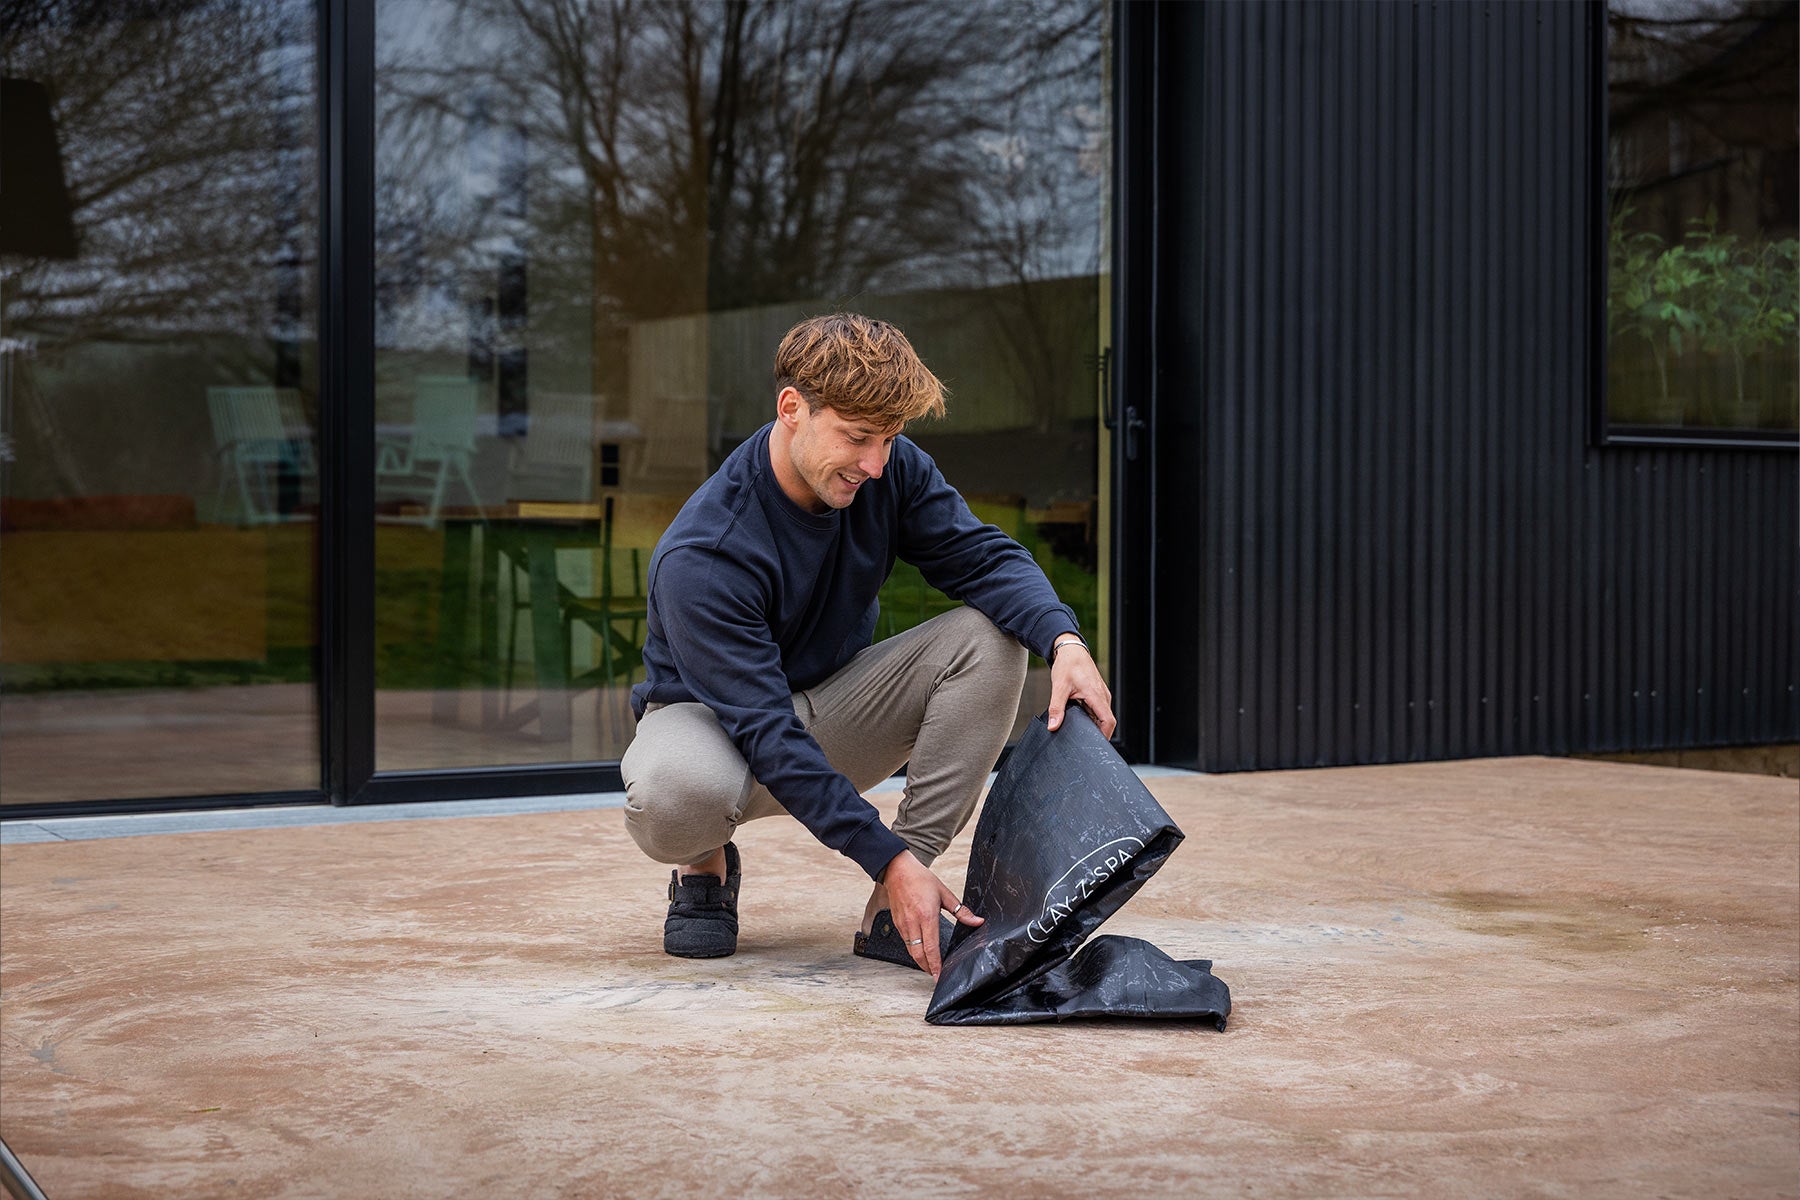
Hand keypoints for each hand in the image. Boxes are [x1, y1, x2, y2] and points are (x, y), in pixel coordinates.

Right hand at [880, 850, 982, 978]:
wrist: (897, 870)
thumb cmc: (921, 879)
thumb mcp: (944, 893)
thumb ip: (961, 910)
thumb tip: (977, 921)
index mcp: (927, 916)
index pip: (931, 947)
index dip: (936, 964)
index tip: (939, 975)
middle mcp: (913, 923)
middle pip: (919, 954)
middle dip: (928, 968)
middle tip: (936, 976)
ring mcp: (903, 924)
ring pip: (911, 950)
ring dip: (920, 961)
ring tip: (930, 967)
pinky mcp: (897, 923)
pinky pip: (905, 942)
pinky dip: (913, 950)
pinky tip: (921, 951)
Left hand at [1047, 638, 1115, 737]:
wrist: (1071, 650)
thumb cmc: (1068, 665)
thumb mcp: (1059, 687)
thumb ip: (1056, 708)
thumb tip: (1053, 726)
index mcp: (1096, 695)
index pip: (1108, 721)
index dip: (1104, 736)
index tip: (1094, 745)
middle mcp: (1102, 696)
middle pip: (1105, 722)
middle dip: (1096, 733)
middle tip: (1083, 741)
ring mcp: (1101, 695)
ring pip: (1101, 716)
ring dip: (1093, 724)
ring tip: (1080, 731)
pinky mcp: (1097, 694)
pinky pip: (1098, 710)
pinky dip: (1091, 717)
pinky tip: (1079, 719)